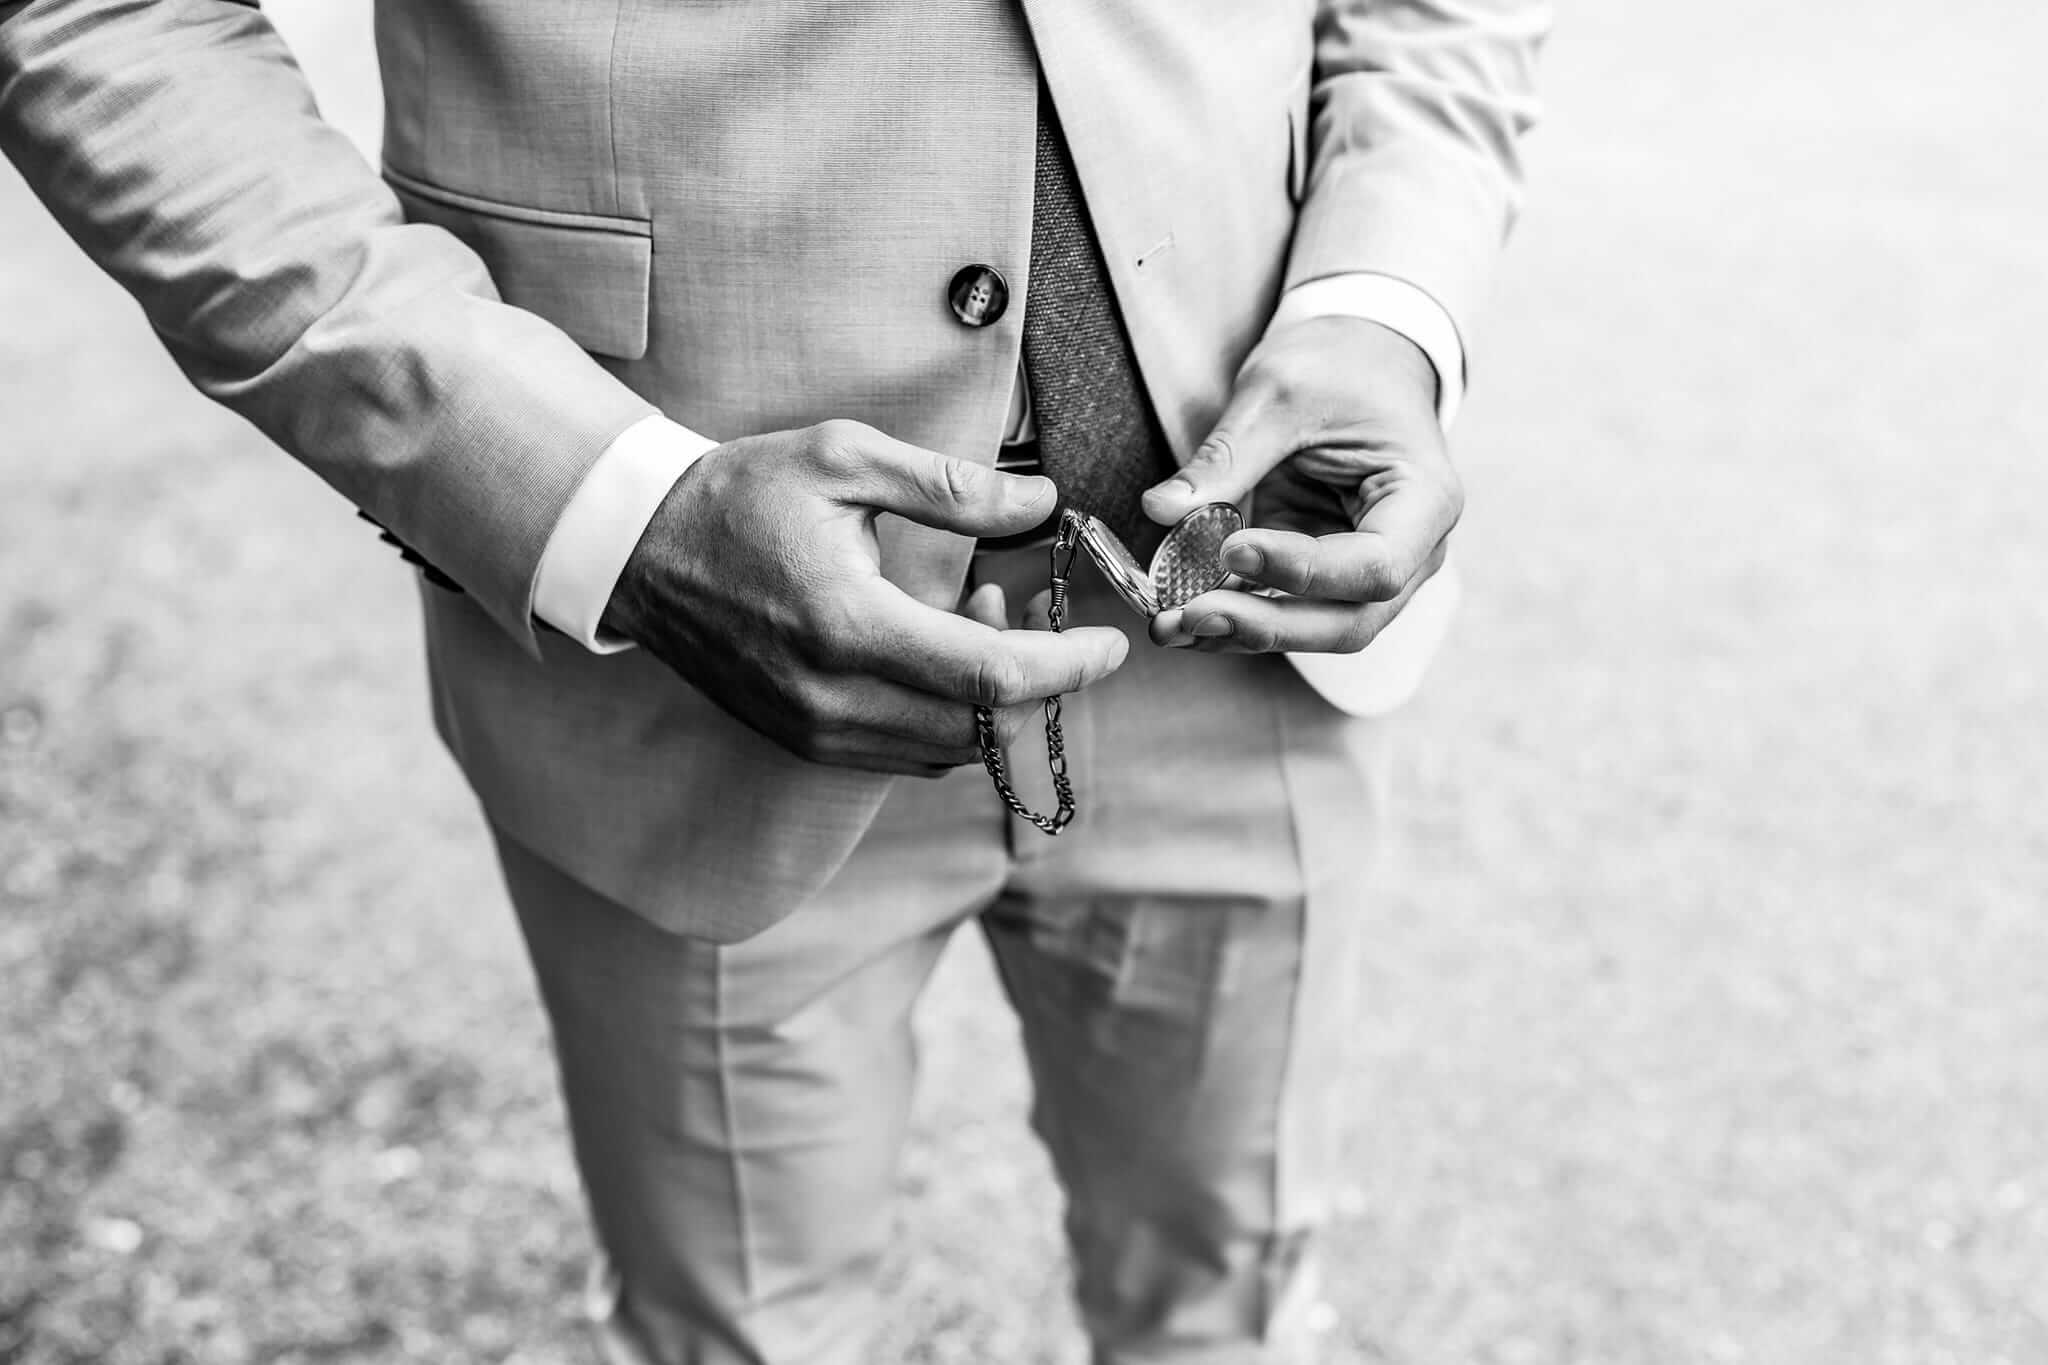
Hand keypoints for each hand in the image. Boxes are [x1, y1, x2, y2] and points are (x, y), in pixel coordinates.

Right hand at [604, 420, 1128, 775]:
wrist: (640, 551)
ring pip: (950, 752)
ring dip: (994, 699)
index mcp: (848, 626)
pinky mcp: (805, 742)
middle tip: (1045, 613)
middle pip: (982, 729)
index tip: (1112, 643)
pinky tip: (942, 649)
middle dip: (1042, 684)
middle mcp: (833, 698)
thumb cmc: (740, 494)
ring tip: (986, 612)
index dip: (1067, 667)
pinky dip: (951, 717)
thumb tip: (1042, 505)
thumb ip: (950, 488)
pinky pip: (908, 755)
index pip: (991, 677)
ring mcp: (816, 731)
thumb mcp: (844, 459)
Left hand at [1139, 315, 1461, 653]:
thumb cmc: (1339, 367)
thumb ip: (1226, 456)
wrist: (1360, 357)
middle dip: (1269, 626)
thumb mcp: (1280, 393)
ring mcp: (1370, 572)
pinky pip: (1288, 611)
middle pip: (1351, 622)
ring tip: (1173, 624)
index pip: (1375, 565)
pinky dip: (1237, 615)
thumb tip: (1161, 508)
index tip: (1233, 548)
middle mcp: (1412, 551)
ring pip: (1318, 629)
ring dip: (1245, 633)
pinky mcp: (1327, 576)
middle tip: (1193, 615)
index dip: (1302, 570)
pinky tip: (1183, 615)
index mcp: (1423, 499)